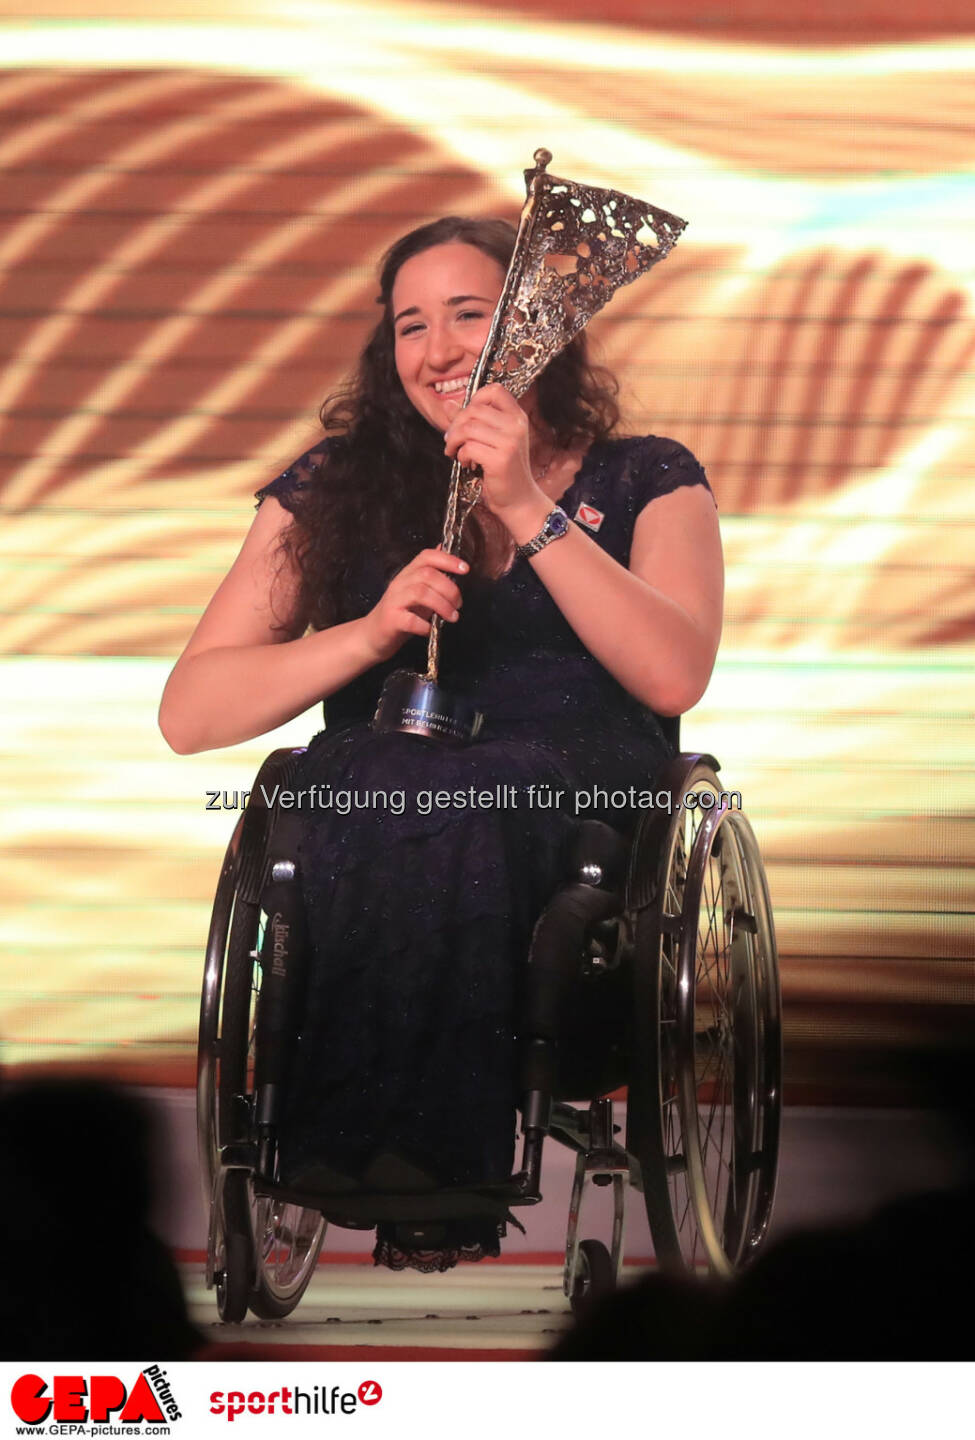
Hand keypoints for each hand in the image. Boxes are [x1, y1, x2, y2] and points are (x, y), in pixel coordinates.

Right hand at [360, 547, 467, 662]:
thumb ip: (431, 576)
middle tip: (458, 604)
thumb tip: (444, 551)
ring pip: (420, 593)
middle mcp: (400, 583)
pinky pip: (411, 620)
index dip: (447, 559)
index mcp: (408, 574)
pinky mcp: (391, 620)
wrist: (373, 636)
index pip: (427, 556)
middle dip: (449, 589)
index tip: (465, 569)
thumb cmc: (400, 614)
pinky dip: (425, 625)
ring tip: (452, 617)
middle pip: (427, 574)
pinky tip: (430, 629)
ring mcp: (394, 600)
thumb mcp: (417, 592)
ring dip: (442, 605)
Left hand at [443, 384, 545, 517]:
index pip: (494, 390)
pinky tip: (468, 464)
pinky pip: (468, 448)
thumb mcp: (491, 441)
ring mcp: (510, 442)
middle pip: (475, 409)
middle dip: (456, 425)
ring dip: (455, 441)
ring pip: (468, 428)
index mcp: (517, 416)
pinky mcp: (500, 459)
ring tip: (456, 453)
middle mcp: (517, 425)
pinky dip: (461, 456)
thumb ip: (471, 421)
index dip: (474, 399)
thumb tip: (448, 404)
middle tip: (451, 441)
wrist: (519, 500)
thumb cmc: (503, 471)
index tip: (466, 418)